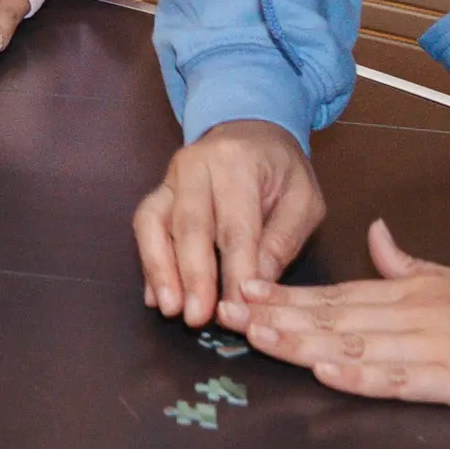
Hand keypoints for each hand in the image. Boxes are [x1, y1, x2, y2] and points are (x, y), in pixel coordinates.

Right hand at [131, 119, 325, 329]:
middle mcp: (195, 165)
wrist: (251, 130)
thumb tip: (256, 286)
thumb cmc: (282, 169)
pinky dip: (150, 262)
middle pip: (189, 225)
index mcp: (237, 163)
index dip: (234, 271)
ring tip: (168, 309)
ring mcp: (170, 177)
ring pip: (154, 223)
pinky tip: (155, 295)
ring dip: (159, 269)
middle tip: (197, 317)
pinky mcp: (158, 192)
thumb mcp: (303, 200)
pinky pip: (146, 226)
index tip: (238, 309)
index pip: (235, 226)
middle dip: (193, 275)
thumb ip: (282, 240)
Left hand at [237, 220, 449, 412]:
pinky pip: (401, 379)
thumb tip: (376, 239)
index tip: (239, 293)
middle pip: (331, 317)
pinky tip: (328, 373)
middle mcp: (411, 316)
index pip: (335, 294)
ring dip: (301, 342)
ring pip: (354, 344)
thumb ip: (411, 265)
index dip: (284, 296)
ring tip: (256, 338)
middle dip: (274, 317)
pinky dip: (362, 376)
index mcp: (410, 293)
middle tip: (222, 314)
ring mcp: (432, 348)